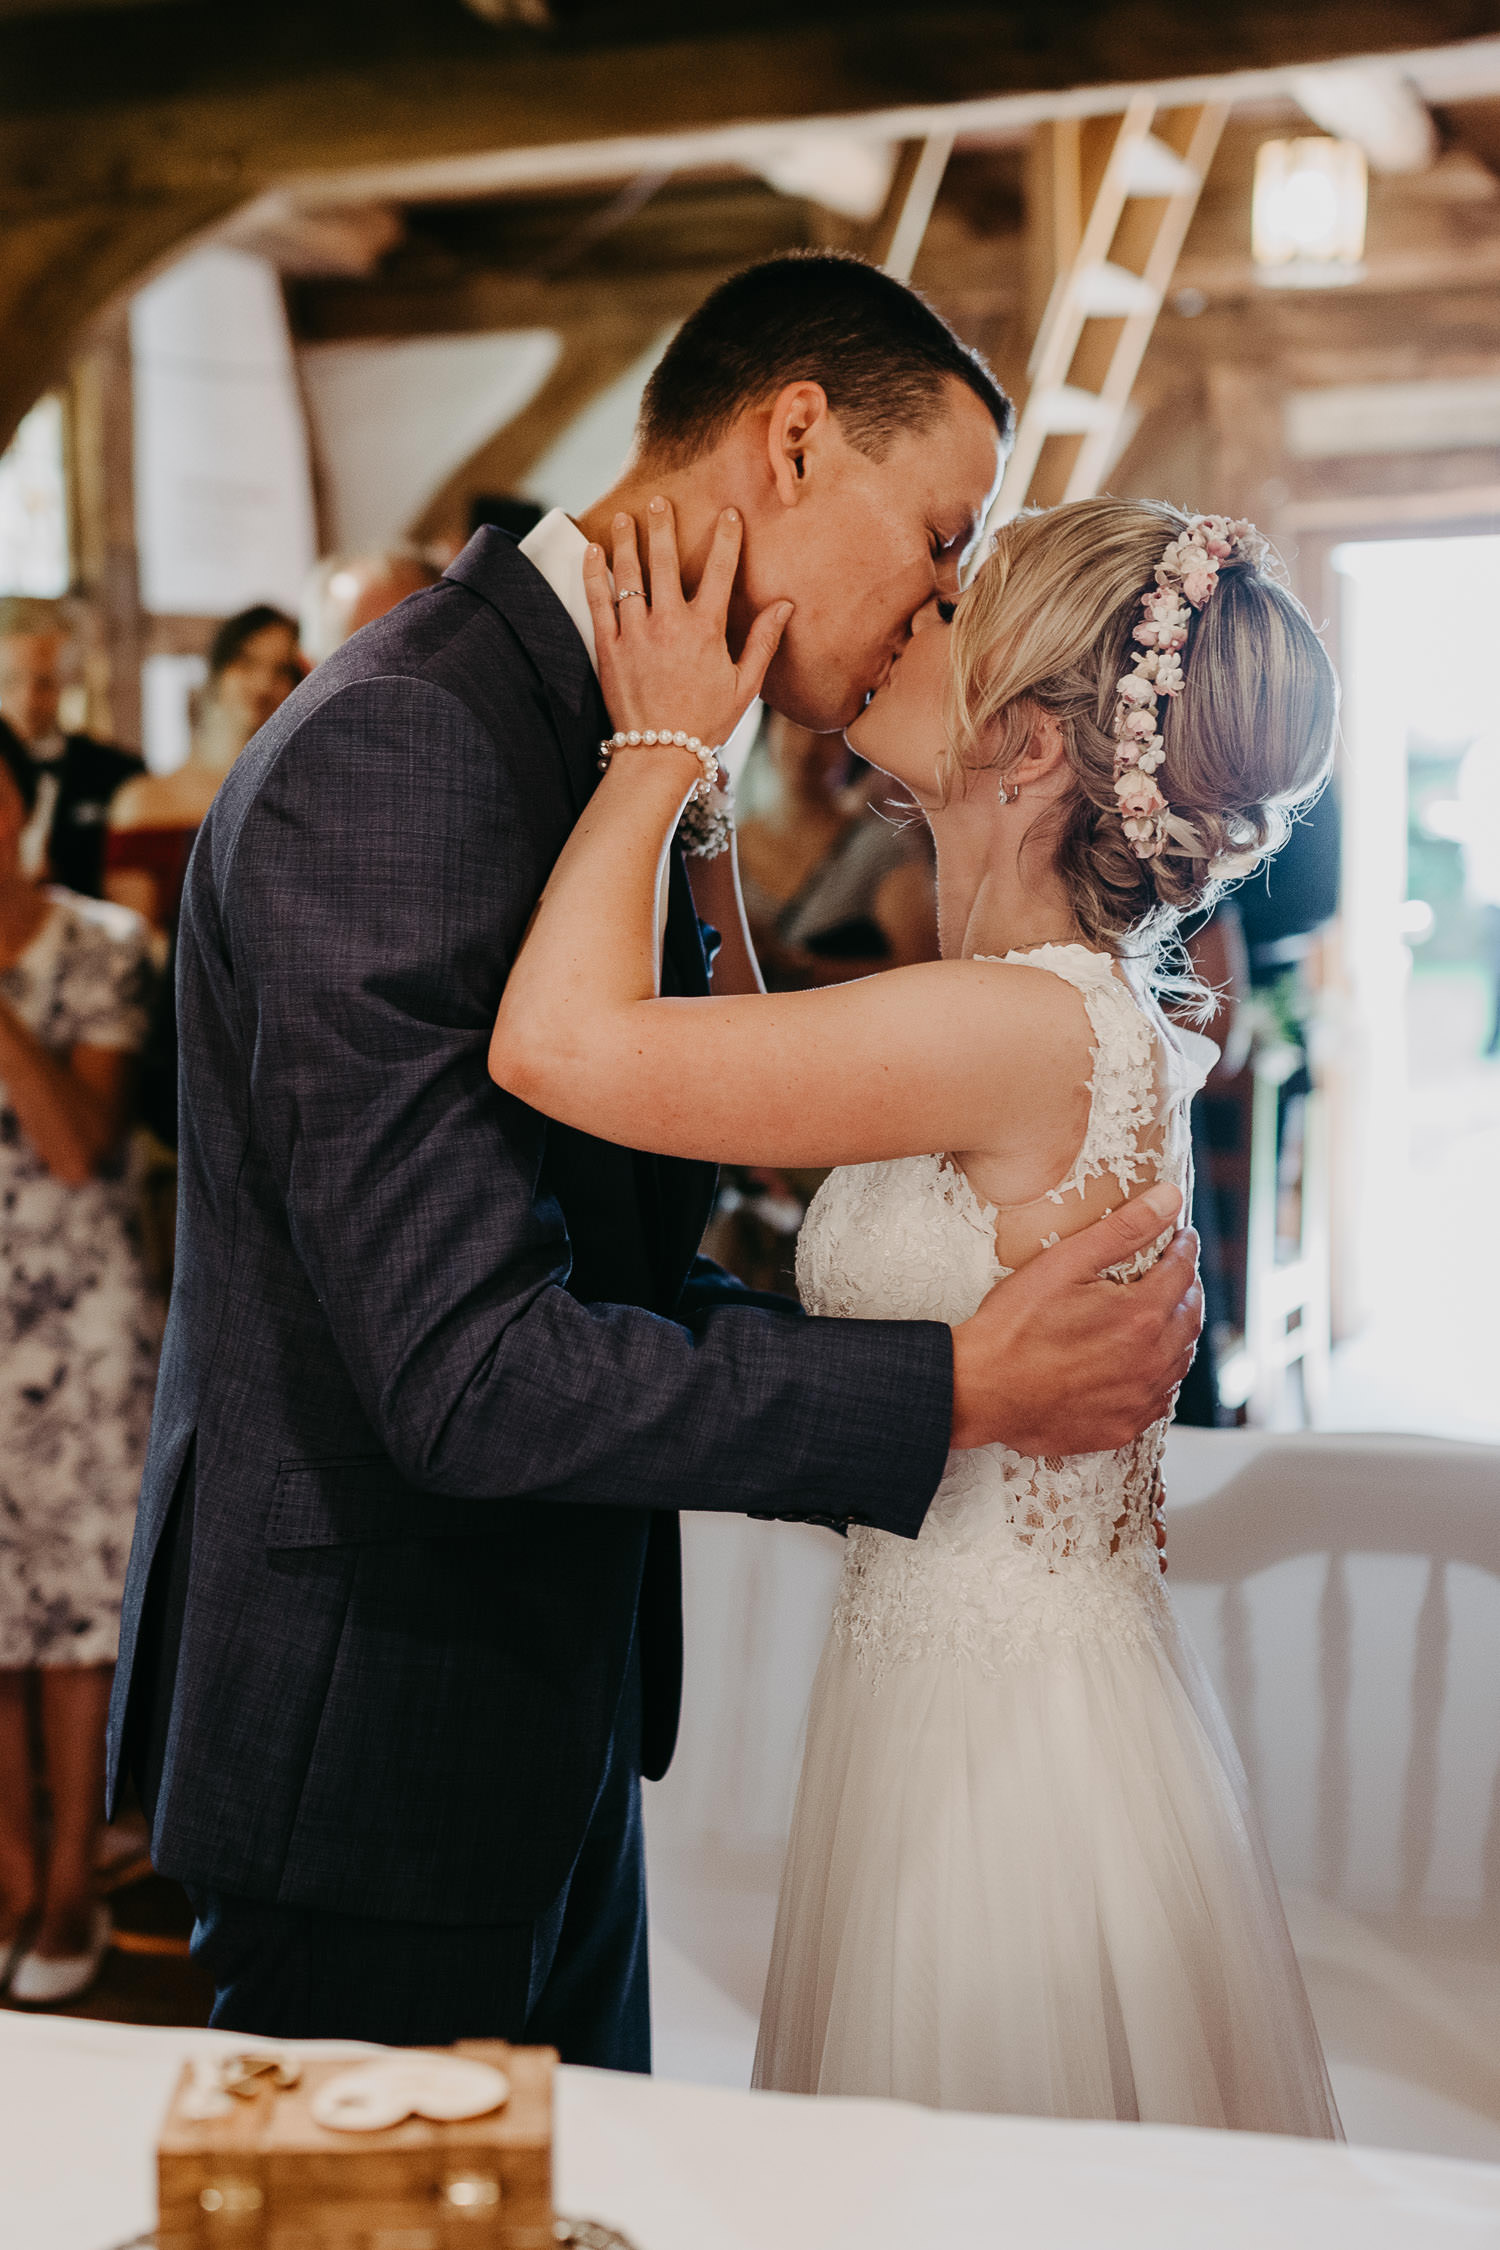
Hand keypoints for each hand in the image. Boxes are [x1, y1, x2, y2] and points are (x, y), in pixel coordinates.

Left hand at [583, 499, 791, 752]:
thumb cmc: (706, 723)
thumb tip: (785, 606)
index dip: (727, 538)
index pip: (722, 572)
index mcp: (706, 630)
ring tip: (627, 518)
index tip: (729, 514)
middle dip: (663, 526)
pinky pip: (598, 601)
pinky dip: (594, 573)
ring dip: (627, 542)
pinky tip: (592, 551)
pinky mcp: (609, 647)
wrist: (659, 754)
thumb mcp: (744, 686)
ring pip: (629, 575)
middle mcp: (669, 623)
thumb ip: (763, 642)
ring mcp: (636, 633)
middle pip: (666, 562)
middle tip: (660, 501)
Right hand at [949, 1182, 1201, 1454]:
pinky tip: (1143, 1364)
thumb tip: (1169, 1198)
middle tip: (1177, 1273)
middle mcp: (1152, 1362)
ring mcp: (1139, 1400)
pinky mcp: (1122, 1427)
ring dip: (1178, 1333)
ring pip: (1180, 1361)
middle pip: (1190, 1318)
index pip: (1182, 1273)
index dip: (1184, 1249)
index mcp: (1142, 1316)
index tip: (1182, 1238)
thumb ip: (1124, 1229)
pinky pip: (1160, 1399)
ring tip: (1164, 1315)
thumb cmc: (1014, 1325)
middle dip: (1187, 1290)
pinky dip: (1160, 1376)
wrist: (980, 1390)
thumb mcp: (1065, 1263)